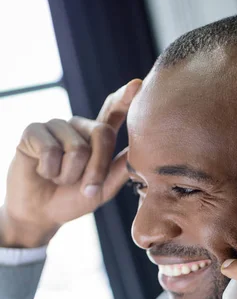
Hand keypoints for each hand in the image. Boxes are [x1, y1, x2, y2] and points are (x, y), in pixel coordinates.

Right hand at [0, 78, 141, 247]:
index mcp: (97, 137)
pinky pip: (50, 149)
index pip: (113, 112)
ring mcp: (56, 126)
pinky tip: (42, 172)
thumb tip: (141, 152)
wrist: (41, 213)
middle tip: (86, 189)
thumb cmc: (73, 199)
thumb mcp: (103, 189)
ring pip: (76, 148)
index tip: (137, 85)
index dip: (124, 98)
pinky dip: (49, 170)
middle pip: (102, 134)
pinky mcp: (33, 131)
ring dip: (69, 175)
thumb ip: (121, 169)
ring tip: (58, 179)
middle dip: (97, 169)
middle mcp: (78, 126)